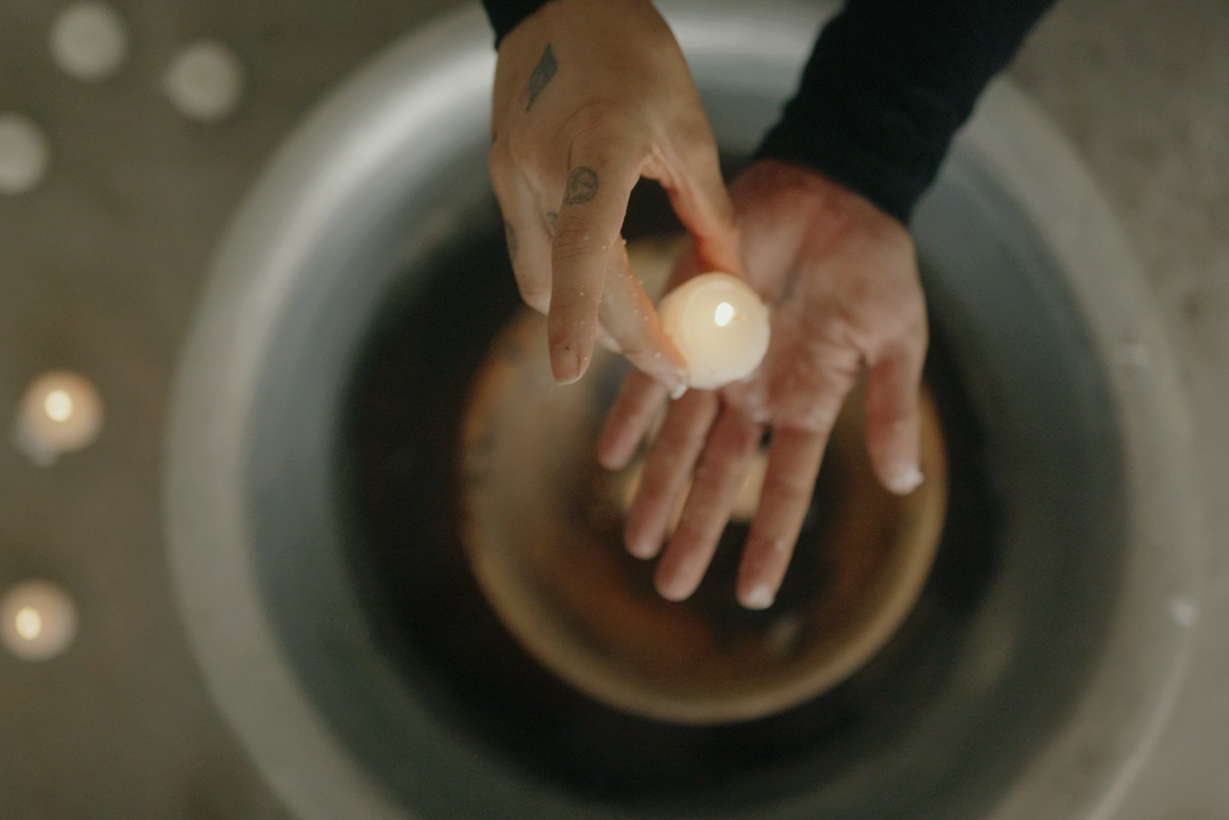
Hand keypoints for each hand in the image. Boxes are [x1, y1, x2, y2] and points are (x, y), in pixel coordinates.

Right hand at [489, 0, 740, 391]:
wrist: (563, 3)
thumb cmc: (634, 57)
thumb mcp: (690, 130)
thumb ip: (708, 214)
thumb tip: (728, 283)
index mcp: (594, 146)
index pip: (581, 248)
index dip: (580, 317)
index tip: (577, 374)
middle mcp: (537, 166)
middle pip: (566, 282)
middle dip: (616, 338)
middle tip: (670, 369)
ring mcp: (509, 173)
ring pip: (538, 280)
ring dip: (586, 317)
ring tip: (643, 335)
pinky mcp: (500, 177)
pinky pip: (530, 253)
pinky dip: (568, 283)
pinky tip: (607, 290)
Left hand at [598, 160, 927, 607]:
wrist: (832, 191)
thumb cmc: (875, 264)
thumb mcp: (897, 341)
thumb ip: (891, 410)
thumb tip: (903, 484)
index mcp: (808, 405)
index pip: (783, 488)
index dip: (767, 541)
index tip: (753, 596)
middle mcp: (756, 395)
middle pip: (719, 478)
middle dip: (694, 531)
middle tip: (669, 587)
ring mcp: (718, 361)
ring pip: (679, 441)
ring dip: (656, 490)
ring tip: (634, 538)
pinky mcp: (686, 319)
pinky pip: (650, 377)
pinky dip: (630, 415)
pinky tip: (611, 457)